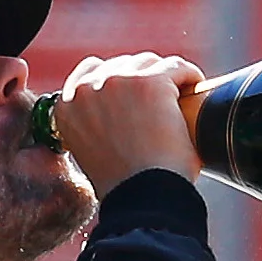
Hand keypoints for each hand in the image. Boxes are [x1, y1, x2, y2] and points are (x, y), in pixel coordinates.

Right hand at [53, 52, 203, 194]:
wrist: (140, 196)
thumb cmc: (123, 183)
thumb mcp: (91, 150)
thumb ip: (95, 125)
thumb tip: (117, 114)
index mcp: (66, 108)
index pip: (89, 72)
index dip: (116, 81)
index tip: (133, 95)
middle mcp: (86, 90)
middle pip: (123, 65)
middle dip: (142, 80)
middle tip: (160, 105)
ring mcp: (117, 82)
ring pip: (150, 64)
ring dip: (165, 78)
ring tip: (178, 100)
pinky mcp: (150, 82)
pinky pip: (176, 67)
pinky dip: (189, 78)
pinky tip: (195, 93)